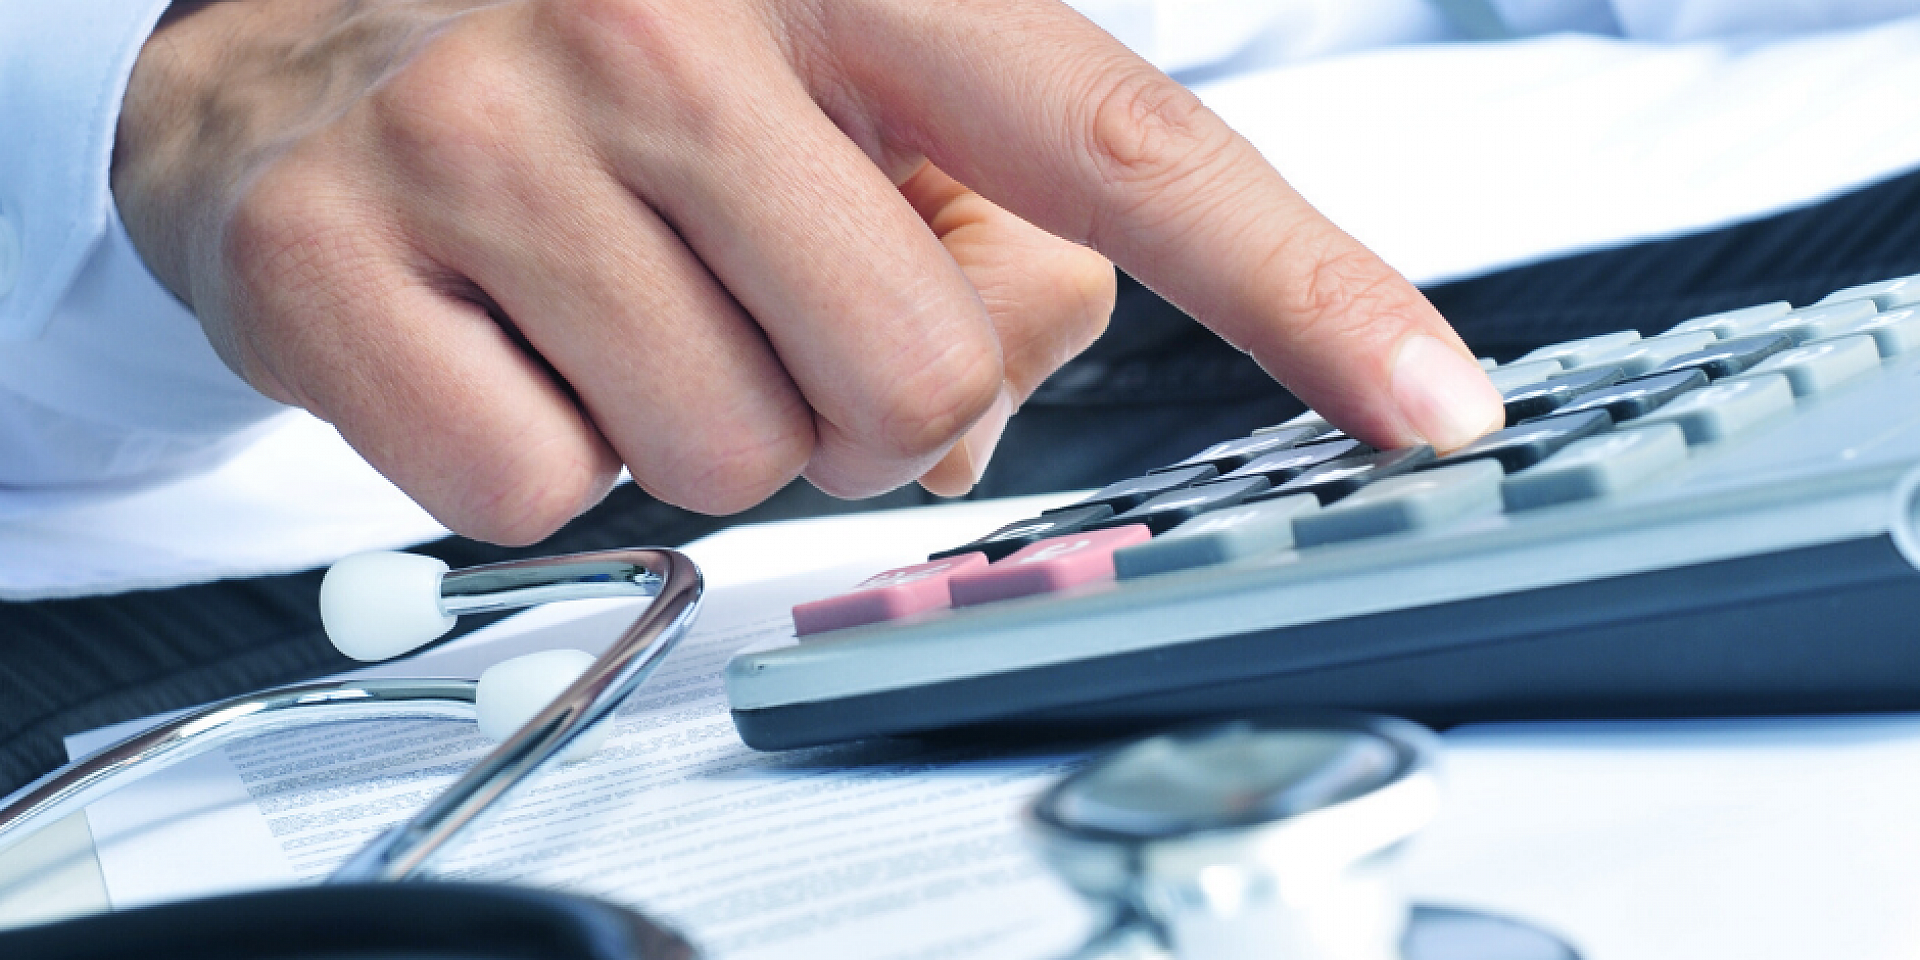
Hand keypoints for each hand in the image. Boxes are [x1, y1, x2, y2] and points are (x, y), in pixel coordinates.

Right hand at [114, 0, 1502, 544]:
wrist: (282, 42)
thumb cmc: (590, 58)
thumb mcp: (811, 80)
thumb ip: (959, 223)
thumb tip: (991, 398)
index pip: (1123, 145)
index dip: (1301, 287)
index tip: (1428, 403)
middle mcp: (666, 21)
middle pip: (922, 385)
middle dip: (871, 400)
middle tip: (765, 305)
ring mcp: (485, 134)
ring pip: (736, 460)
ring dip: (707, 423)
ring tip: (616, 301)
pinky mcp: (334, 258)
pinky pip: (545, 500)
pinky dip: (544, 461)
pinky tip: (497, 340)